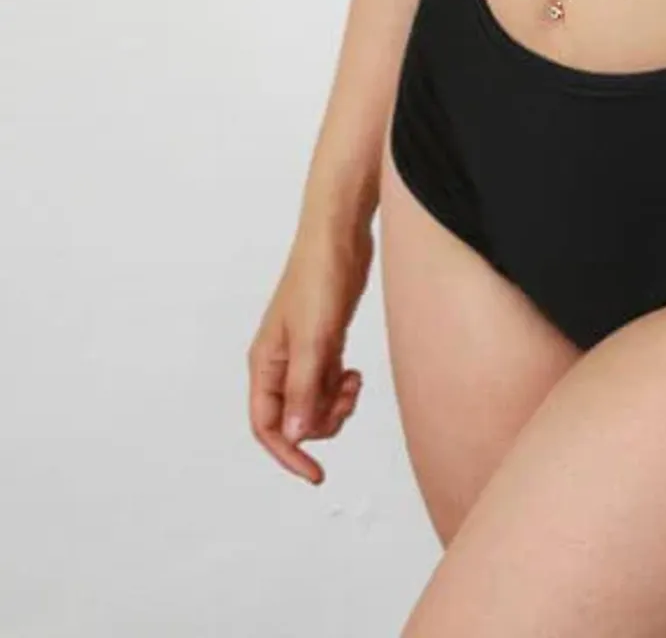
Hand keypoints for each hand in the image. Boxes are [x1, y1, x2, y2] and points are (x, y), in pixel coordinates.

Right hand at [247, 220, 372, 484]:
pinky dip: (342, 389)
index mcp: (265, 363)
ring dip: (335, 406)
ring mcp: (302, 353)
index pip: (266, 426)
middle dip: (321, 422)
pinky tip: (355, 375)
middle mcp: (279, 363)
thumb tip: (295, 437)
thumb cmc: (319, 279)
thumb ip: (304, 389)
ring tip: (354, 384)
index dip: (288, 454)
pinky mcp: (323, 343)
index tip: (316, 474)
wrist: (340, 237)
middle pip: (294, 420)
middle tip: (347, 399)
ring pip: (313, 404)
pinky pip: (327, 384)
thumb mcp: (314, 339)